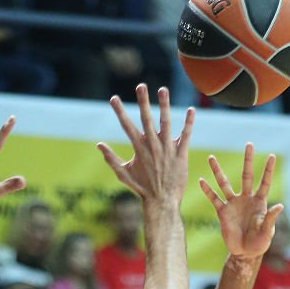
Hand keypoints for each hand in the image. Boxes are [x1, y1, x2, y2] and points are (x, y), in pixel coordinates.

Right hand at [97, 84, 194, 202]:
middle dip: (143, 102)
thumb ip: (111, 159)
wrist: (162, 202)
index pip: (127, 126)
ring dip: (164, 106)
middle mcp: (153, 147)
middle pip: (147, 120)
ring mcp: (168, 150)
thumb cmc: (142, 189)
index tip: (114, 98)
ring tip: (163, 89)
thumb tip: (98, 145)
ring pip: (166, 124)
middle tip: (141, 86)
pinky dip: (188, 123)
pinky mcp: (181, 155)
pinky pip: (186, 136)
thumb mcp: (124, 174)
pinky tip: (191, 110)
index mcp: (139, 149)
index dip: (119, 112)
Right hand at [199, 144, 282, 258]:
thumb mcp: (267, 231)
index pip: (264, 182)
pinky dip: (207, 191)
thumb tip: (280, 206)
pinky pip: (214, 199)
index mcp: (259, 202)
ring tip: (211, 157)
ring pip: (225, 184)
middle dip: (248, 160)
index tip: (272, 155)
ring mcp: (233, 204)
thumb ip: (271, 218)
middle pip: (247, 175)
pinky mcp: (222, 213)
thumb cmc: (259, 243)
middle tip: (249, 144)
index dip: (268, 170)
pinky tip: (201, 181)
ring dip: (218, 171)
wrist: (245, 253)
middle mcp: (246, 199)